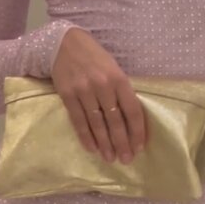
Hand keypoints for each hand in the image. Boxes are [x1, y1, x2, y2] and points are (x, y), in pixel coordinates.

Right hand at [51, 28, 147, 162]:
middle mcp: (103, 86)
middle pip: (115, 120)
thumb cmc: (95, 57)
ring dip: (105, 143)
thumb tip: (130, 119)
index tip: (139, 147)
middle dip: (122, 142)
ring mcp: (84, 91)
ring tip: (110, 158)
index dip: (137, 131)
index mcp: (119, 79)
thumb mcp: (114, 68)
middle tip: (126, 160)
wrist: (65, 44)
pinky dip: (86, 136)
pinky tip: (92, 148)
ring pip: (97, 123)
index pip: (132, 110)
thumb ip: (121, 90)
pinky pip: (78, 120)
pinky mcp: (67, 95)